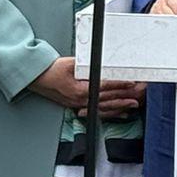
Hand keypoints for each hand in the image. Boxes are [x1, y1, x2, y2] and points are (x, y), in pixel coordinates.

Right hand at [27, 56, 143, 118]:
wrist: (38, 79)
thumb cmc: (51, 71)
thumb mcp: (70, 63)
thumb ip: (86, 65)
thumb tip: (101, 64)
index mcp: (80, 89)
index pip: (105, 86)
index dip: (119, 84)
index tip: (131, 82)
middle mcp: (81, 100)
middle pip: (107, 99)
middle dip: (123, 97)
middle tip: (138, 95)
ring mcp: (79, 105)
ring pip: (103, 108)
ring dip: (119, 107)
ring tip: (132, 105)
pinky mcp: (77, 106)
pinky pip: (96, 112)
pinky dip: (109, 113)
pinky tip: (118, 113)